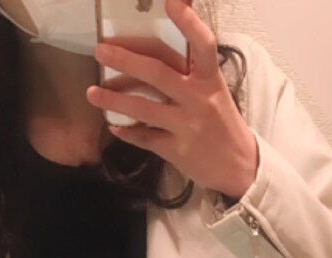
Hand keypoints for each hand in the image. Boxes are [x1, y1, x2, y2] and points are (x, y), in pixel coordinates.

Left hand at [86, 0, 258, 200]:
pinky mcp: (177, 150)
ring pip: (143, 108)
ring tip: (92, 93)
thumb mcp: (214, 90)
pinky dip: (127, 132)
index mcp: (210, 80)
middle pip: (158, 73)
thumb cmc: (223, 124)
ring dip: (113, 100)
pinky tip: (114, 126)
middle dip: (126, 60)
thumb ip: (191, 68)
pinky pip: (145, 138)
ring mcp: (186, 126)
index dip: (188, 22)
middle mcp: (198, 100)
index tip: (171, 2)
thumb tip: (165, 41)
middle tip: (101, 50)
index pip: (202, 45)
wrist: (239, 166)